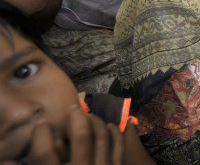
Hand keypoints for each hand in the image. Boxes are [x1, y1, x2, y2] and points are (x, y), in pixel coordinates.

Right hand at [7, 107, 123, 164]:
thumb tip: (4, 161)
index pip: (45, 152)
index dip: (42, 134)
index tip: (42, 124)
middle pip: (82, 136)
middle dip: (76, 117)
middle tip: (72, 108)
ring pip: (103, 137)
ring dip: (97, 122)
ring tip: (89, 116)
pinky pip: (119, 147)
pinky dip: (115, 134)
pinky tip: (109, 127)